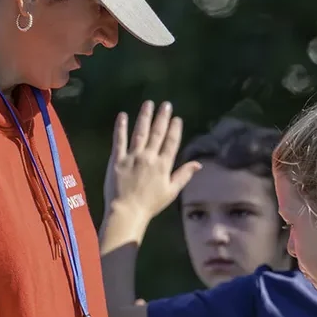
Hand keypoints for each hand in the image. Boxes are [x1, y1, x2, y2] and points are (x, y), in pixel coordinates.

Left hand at [103, 101, 201, 221]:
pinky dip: (121, 127)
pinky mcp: (117, 159)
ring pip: (140, 132)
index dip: (174, 129)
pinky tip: (123, 115)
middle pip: (157, 133)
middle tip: (166, 104)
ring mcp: (132, 156)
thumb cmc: (151, 204)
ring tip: (148, 104)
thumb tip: (199, 164)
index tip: (176, 118)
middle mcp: (149, 157)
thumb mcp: (171, 191)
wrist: (127, 212)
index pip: (171, 142)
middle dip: (162, 117)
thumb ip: (184, 175)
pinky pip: (119, 140)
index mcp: (163, 165)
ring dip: (145, 116)